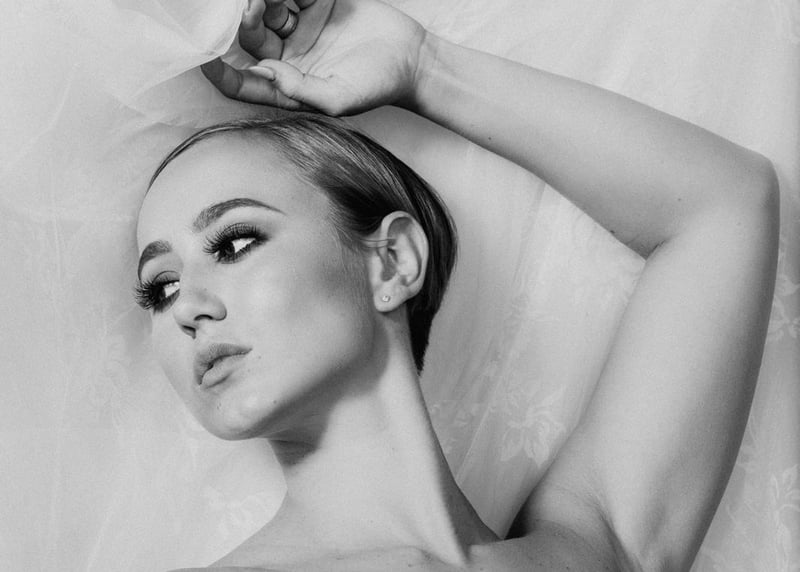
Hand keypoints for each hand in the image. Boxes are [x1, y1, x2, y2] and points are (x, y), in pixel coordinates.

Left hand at [201, 0, 427, 115]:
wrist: (413, 57)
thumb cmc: (379, 85)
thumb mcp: (340, 98)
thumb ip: (301, 91)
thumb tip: (264, 72)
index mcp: (288, 86)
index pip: (243, 82)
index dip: (220, 72)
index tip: (204, 56)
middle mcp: (289, 57)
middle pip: (251, 36)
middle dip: (245, 20)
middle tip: (252, 3)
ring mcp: (301, 28)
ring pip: (268, 8)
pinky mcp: (317, 3)